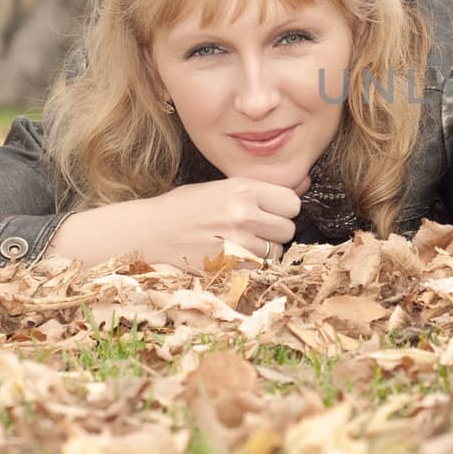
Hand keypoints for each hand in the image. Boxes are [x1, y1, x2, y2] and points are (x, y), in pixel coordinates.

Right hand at [51, 176, 308, 271]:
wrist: (146, 233)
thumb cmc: (183, 208)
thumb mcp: (219, 187)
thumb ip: (259, 190)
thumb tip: (306, 183)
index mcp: (242, 189)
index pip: (292, 201)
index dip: (283, 209)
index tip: (270, 212)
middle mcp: (243, 213)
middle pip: (288, 228)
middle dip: (276, 232)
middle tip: (253, 231)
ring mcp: (236, 243)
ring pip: (276, 252)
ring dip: (265, 251)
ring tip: (239, 244)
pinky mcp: (228, 267)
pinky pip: (260, 270)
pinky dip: (252, 268)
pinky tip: (232, 259)